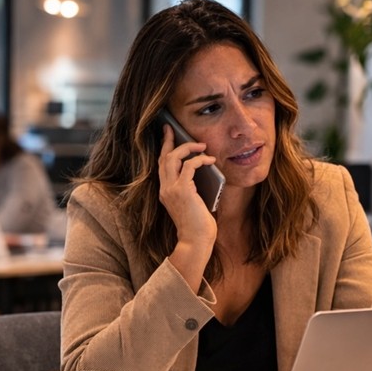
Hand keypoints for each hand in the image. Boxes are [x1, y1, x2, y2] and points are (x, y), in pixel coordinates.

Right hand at [157, 124, 216, 284]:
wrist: (196, 241)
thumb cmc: (198, 226)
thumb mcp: (193, 203)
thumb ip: (192, 188)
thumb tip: (204, 170)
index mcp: (165, 192)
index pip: (161, 165)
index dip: (164, 149)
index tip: (168, 135)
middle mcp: (165, 189)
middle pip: (164, 158)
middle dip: (170, 141)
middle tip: (174, 129)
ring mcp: (172, 190)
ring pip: (173, 158)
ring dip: (188, 148)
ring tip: (201, 146)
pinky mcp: (183, 191)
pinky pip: (189, 166)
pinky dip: (200, 160)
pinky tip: (210, 160)